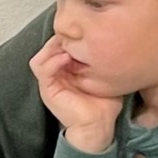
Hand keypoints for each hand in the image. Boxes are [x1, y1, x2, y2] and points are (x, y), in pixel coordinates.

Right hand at [28, 37, 120, 152]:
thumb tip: (116, 41)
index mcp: (67, 70)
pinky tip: (66, 57)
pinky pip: (42, 68)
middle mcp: (56, 74)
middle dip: (61, 38)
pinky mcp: (48, 90)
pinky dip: (52, 60)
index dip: (69, 35)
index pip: (60, 45)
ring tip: (68, 45)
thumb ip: (105, 61)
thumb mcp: (107, 77)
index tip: (84, 29)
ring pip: (41, 56)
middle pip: (49, 47)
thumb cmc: (104, 105)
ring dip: (53, 48)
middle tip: (75, 33)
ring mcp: (50, 82)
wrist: (98, 127)